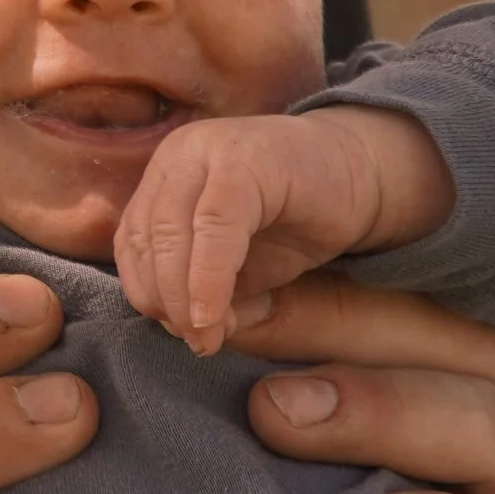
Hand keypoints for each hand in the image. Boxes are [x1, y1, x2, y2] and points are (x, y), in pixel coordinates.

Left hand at [115, 110, 454, 353]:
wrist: (362, 175)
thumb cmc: (295, 223)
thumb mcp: (238, 269)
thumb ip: (200, 292)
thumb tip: (184, 331)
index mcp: (165, 178)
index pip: (132, 243)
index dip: (147, 294)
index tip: (177, 333)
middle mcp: (178, 157)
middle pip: (147, 240)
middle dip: (165, 302)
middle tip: (196, 342)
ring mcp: (208, 151)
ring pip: (170, 233)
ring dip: (183, 297)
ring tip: (209, 335)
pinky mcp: (245, 160)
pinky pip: (213, 226)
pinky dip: (208, 278)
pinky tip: (215, 316)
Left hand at [234, 276, 494, 493]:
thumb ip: (301, 426)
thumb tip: (167, 354)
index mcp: (493, 378)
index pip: (408, 306)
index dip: (315, 288)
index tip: (213, 286)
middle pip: (454, 346)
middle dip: (338, 332)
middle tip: (230, 332)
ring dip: (391, 413)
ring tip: (283, 418)